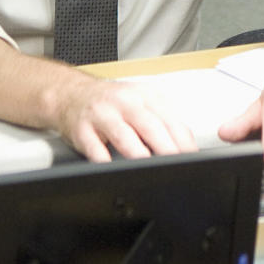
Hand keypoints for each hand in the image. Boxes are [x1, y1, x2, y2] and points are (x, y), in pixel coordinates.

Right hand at [50, 72, 198, 162]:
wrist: (72, 94)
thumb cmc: (111, 103)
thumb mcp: (140, 103)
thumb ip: (163, 121)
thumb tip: (187, 144)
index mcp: (144, 95)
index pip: (169, 118)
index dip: (183, 139)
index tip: (192, 156)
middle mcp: (124, 102)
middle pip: (149, 125)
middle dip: (165, 146)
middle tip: (177, 164)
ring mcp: (102, 115)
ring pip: (123, 135)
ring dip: (138, 153)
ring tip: (150, 168)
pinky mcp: (82, 130)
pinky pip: (94, 147)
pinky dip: (104, 159)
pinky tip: (112, 169)